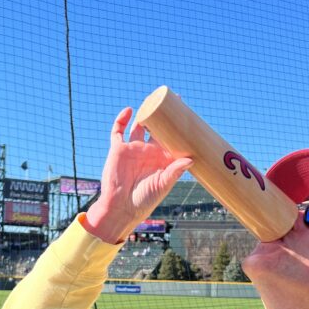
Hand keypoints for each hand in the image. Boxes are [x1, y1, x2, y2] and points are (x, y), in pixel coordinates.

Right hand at [84, 107, 191, 242]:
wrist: (121, 207)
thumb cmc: (144, 200)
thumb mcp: (163, 185)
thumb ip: (175, 171)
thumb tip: (190, 159)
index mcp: (161, 159)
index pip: (172, 138)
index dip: (178, 126)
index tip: (187, 113)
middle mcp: (148, 152)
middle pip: (157, 128)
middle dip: (163, 115)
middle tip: (172, 100)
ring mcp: (133, 149)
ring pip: (139, 126)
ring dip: (144, 114)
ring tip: (151, 102)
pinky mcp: (118, 149)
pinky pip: (118, 131)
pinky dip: (121, 119)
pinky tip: (128, 110)